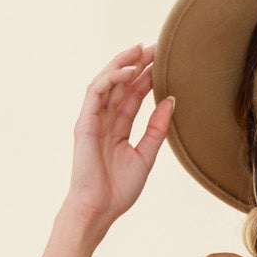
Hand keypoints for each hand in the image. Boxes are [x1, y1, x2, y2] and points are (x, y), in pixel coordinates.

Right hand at [64, 43, 173, 232]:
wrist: (99, 210)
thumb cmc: (119, 190)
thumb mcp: (145, 156)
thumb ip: (157, 128)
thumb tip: (172, 100)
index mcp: (118, 127)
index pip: (133, 94)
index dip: (147, 77)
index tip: (164, 61)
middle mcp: (104, 119)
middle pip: (120, 83)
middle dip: (136, 63)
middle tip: (156, 47)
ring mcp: (93, 119)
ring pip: (106, 81)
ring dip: (123, 63)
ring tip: (141, 50)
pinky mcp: (84, 122)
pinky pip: (96, 92)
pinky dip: (112, 78)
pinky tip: (129, 72)